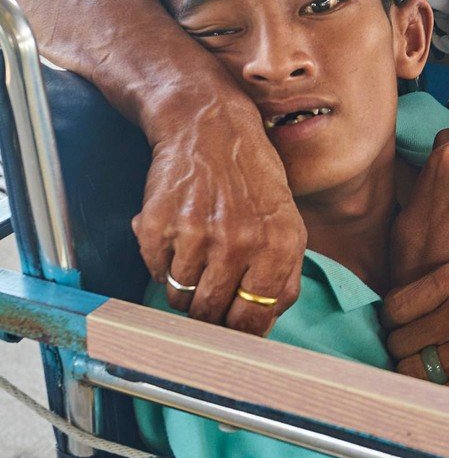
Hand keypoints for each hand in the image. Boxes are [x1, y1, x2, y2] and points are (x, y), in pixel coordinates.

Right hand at [132, 92, 305, 334]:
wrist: (208, 124)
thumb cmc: (250, 175)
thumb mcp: (286, 219)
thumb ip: (282, 275)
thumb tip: (263, 327)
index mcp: (279, 245)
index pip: (253, 320)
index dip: (238, 332)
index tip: (229, 331)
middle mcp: (240, 243)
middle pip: (211, 315)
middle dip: (207, 311)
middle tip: (207, 287)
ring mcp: (196, 235)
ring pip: (180, 297)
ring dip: (183, 284)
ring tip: (195, 250)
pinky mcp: (158, 226)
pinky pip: (154, 271)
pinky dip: (161, 260)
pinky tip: (177, 231)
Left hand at [383, 258, 448, 404]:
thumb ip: (433, 287)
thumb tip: (386, 313)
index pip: (394, 307)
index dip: (391, 322)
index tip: (400, 328)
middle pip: (399, 342)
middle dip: (402, 349)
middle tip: (416, 350)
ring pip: (411, 371)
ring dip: (413, 374)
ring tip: (427, 369)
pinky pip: (434, 395)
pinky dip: (431, 394)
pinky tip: (439, 386)